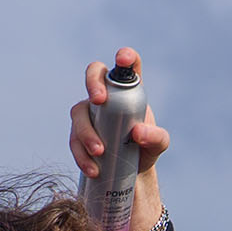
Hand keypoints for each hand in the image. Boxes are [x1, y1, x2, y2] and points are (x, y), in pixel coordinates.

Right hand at [66, 47, 170, 230]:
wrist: (130, 173)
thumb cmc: (145, 150)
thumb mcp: (158, 145)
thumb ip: (155, 137)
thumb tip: (137, 132)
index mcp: (129, 90)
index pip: (126, 67)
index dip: (125, 57)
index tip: (123, 59)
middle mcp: (106, 96)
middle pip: (94, 75)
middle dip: (93, 83)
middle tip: (99, 100)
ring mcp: (89, 114)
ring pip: (78, 111)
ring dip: (86, 130)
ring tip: (100, 152)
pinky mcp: (77, 135)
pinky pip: (73, 140)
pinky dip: (81, 154)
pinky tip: (93, 168)